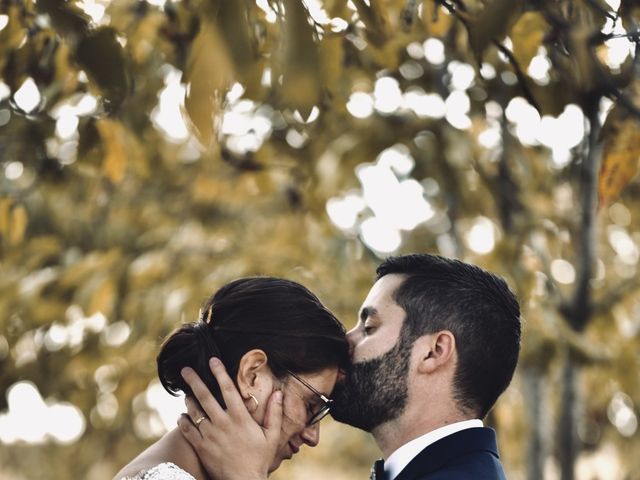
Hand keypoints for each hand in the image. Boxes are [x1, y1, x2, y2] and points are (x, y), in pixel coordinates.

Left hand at [178, 357, 282, 479]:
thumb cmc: (259, 459)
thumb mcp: (271, 436)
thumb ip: (275, 414)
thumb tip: (278, 394)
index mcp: (240, 417)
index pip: (227, 389)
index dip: (219, 373)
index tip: (212, 361)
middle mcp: (222, 423)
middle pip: (205, 396)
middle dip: (194, 381)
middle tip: (185, 370)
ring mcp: (210, 435)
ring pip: (194, 412)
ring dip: (189, 400)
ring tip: (186, 393)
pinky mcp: (201, 447)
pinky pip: (188, 430)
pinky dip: (183, 421)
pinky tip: (182, 416)